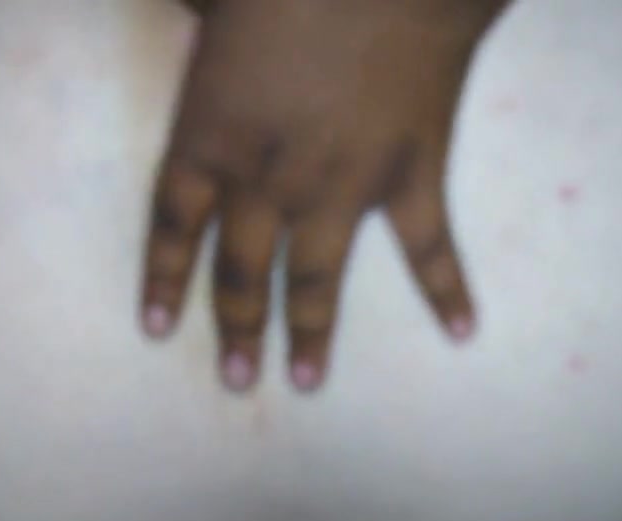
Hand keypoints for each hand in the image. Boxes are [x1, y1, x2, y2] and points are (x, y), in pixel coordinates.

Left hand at [141, 0, 507, 391]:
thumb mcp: (217, 3)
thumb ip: (193, 24)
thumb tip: (179, 16)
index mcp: (212, 135)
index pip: (175, 225)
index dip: (165, 280)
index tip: (158, 331)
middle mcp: (270, 180)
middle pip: (243, 272)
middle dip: (237, 329)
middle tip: (237, 380)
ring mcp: (345, 187)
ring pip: (319, 279)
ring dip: (312, 334)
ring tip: (305, 381)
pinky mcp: (414, 176)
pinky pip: (430, 247)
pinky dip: (447, 288)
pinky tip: (462, 331)